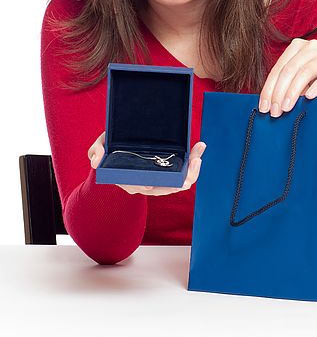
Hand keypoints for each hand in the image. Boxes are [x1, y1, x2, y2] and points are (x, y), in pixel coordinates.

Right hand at [88, 131, 205, 195]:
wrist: (113, 153)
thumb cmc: (108, 151)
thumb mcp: (100, 148)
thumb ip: (96, 152)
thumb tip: (96, 161)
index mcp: (132, 182)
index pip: (152, 188)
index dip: (165, 186)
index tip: (175, 178)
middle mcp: (147, 184)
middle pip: (172, 187)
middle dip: (187, 175)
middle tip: (196, 158)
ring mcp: (157, 178)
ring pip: (180, 181)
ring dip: (192, 168)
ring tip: (200, 149)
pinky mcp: (165, 171)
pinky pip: (182, 172)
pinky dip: (191, 162)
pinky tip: (198, 147)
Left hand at [258, 38, 316, 117]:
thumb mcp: (305, 78)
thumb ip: (290, 84)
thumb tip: (273, 104)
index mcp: (297, 48)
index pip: (278, 69)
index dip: (268, 88)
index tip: (263, 106)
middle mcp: (310, 47)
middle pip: (289, 70)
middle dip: (278, 92)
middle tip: (274, 111)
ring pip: (304, 73)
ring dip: (293, 92)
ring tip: (286, 108)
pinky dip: (315, 87)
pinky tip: (309, 97)